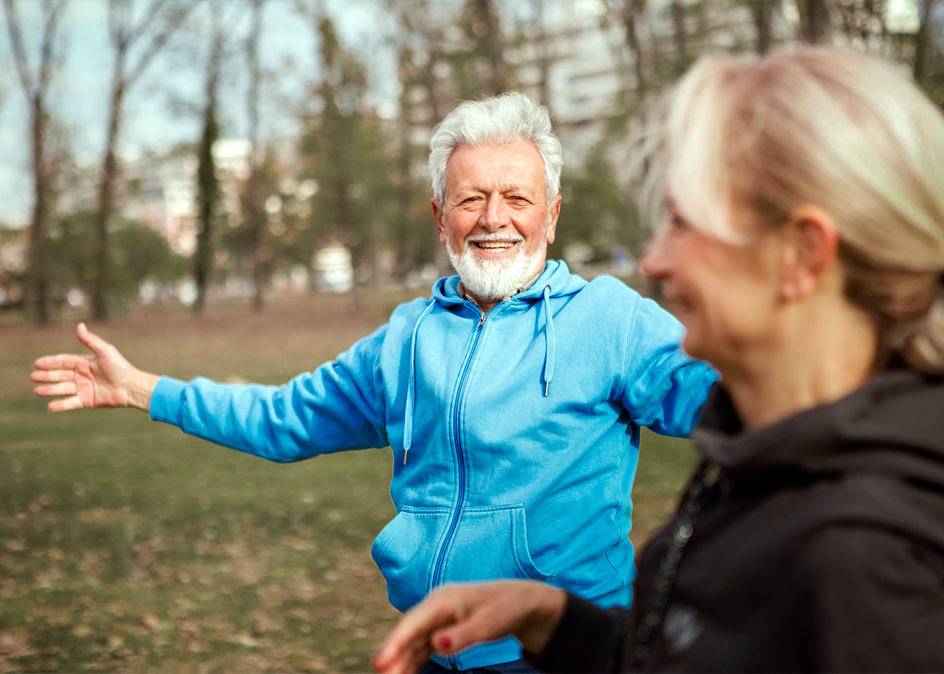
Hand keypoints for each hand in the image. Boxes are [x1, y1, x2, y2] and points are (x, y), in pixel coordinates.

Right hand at [31, 323, 158, 411]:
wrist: (132, 387)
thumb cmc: (120, 367)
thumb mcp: (105, 351)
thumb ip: (91, 341)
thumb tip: (79, 325)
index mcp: (84, 363)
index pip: (63, 361)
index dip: (50, 362)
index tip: (37, 363)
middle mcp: (82, 375)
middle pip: (59, 375)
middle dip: (46, 376)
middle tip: (33, 377)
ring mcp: (83, 388)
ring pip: (62, 389)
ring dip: (50, 390)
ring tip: (37, 391)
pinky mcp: (87, 401)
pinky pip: (71, 403)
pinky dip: (61, 405)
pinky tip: (50, 406)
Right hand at [372, 581, 565, 673]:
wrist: (519, 601)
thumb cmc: (505, 610)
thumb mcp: (489, 624)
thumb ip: (463, 635)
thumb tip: (436, 646)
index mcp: (443, 600)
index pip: (413, 622)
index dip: (395, 642)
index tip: (381, 662)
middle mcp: (435, 607)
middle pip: (409, 634)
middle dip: (394, 655)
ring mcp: (436, 618)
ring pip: (413, 642)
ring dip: (401, 660)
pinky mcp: (441, 629)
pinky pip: (422, 647)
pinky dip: (412, 660)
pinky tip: (404, 673)